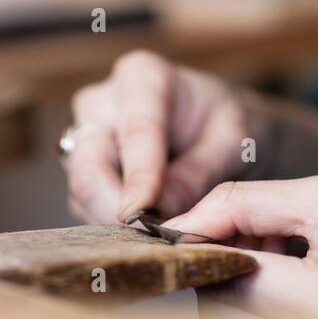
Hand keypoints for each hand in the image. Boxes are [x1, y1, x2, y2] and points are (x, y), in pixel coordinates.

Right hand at [62, 50, 263, 223]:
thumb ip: (198, 173)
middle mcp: (103, 103)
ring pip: (84, 193)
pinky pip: (88, 208)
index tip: (142, 215)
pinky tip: (149, 233)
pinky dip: (117, 228)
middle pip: (90, 165)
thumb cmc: (229, 125)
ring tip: (163, 236)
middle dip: (117, 210)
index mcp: (142, 77)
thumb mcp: (233, 141)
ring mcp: (87, 138)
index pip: (135, 132)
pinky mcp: (86, 172)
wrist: (223, 132)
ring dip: (119, 224)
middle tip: (154, 241)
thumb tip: (157, 213)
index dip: (139, 177)